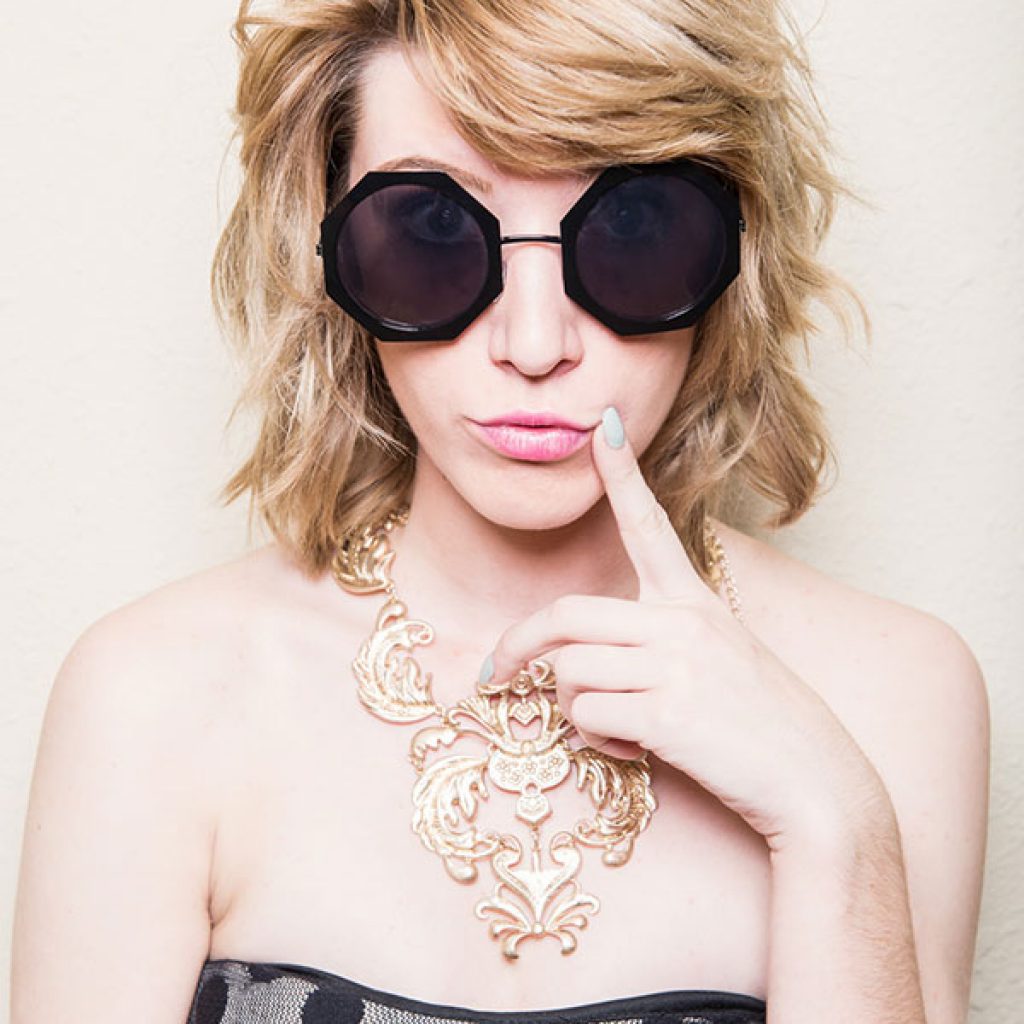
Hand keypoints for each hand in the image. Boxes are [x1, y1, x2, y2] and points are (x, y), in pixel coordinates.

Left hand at [482, 406, 885, 847]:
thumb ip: (660, 643)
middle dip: (518, 645)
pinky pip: (588, 716)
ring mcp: (676, 667)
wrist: (819, 784)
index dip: (622, 475)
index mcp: (695, 602)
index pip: (649, 526)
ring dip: (573, 709)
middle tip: (497, 674)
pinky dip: (596, 741)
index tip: (603, 426)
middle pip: (566, 615)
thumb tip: (584, 659)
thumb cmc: (765, 724)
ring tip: (617, 728)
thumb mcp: (723, 657)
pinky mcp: (668, 715)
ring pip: (569, 672)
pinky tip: (635, 750)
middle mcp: (682, 623)